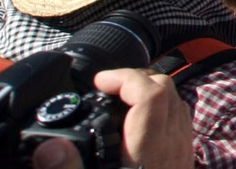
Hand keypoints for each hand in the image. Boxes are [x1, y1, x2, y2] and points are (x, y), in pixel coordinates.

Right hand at [32, 68, 194, 168]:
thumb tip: (50, 147)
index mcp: (148, 150)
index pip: (151, 92)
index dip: (124, 77)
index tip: (99, 82)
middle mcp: (172, 145)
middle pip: (166, 88)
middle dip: (134, 78)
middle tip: (105, 88)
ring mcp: (182, 149)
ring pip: (176, 100)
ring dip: (148, 91)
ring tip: (118, 101)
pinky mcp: (185, 158)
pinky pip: (180, 118)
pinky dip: (160, 109)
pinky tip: (137, 123)